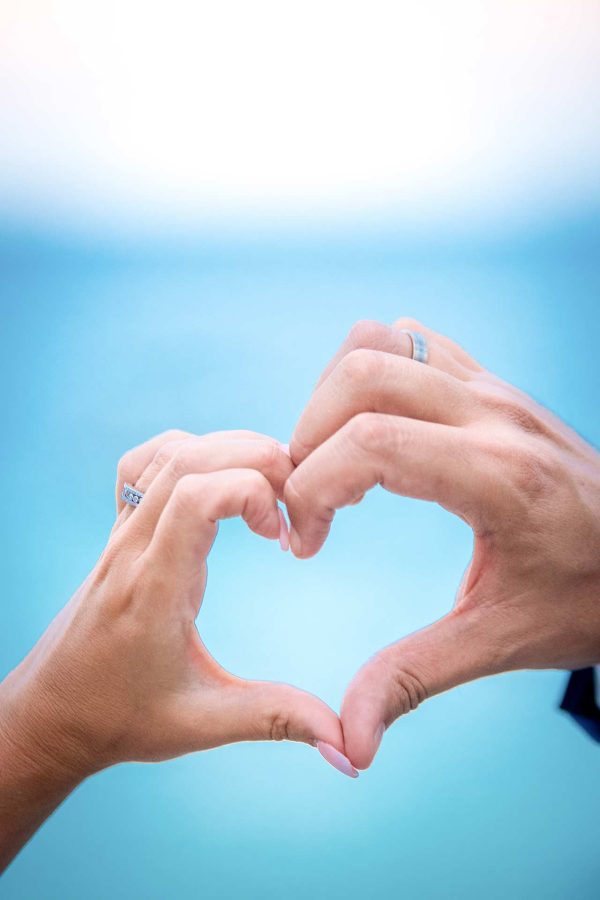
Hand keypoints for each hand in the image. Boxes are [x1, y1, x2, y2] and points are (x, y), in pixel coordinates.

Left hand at [0, 429, 349, 870]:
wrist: (53, 712)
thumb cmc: (120, 717)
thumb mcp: (202, 724)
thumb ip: (275, 720)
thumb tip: (344, 743)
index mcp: (154, 589)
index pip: (194, 498)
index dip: (250, 493)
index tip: (283, 534)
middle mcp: (132, 549)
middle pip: (188, 458)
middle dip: (254, 458)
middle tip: (295, 497)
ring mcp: (120, 533)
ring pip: (167, 453)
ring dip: (226, 450)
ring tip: (267, 486)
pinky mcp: (119, 530)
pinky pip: (142, 464)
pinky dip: (186, 451)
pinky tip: (214, 477)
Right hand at [284, 318, 599, 768]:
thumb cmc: (588, 597)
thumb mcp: (502, 640)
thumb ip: (412, 679)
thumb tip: (349, 743)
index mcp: (497, 477)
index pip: (371, 442)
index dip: (311, 488)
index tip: (305, 543)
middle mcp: (494, 414)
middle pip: (361, 374)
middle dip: (307, 436)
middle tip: (309, 501)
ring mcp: (494, 389)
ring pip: (380, 341)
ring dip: (333, 397)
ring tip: (334, 461)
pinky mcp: (491, 383)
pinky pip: (412, 341)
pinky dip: (370, 373)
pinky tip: (373, 432)